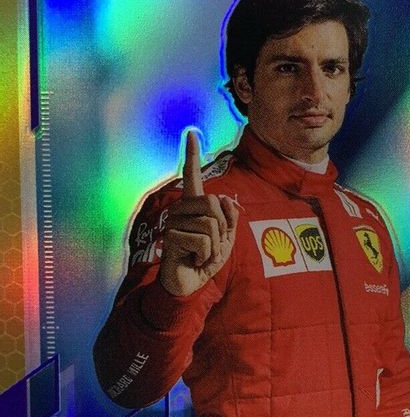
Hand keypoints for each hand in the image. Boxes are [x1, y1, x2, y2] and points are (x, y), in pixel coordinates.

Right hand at [159, 131, 238, 295]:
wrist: (189, 283)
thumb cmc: (204, 259)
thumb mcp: (226, 239)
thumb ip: (230, 219)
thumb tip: (225, 198)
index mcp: (194, 206)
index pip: (192, 176)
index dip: (192, 155)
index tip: (191, 133)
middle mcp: (181, 209)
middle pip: (213, 203)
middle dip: (222, 228)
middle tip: (212, 245)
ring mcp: (174, 222)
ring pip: (211, 224)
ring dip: (215, 246)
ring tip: (202, 254)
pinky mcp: (172, 237)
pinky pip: (204, 241)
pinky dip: (206, 255)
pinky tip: (195, 260)